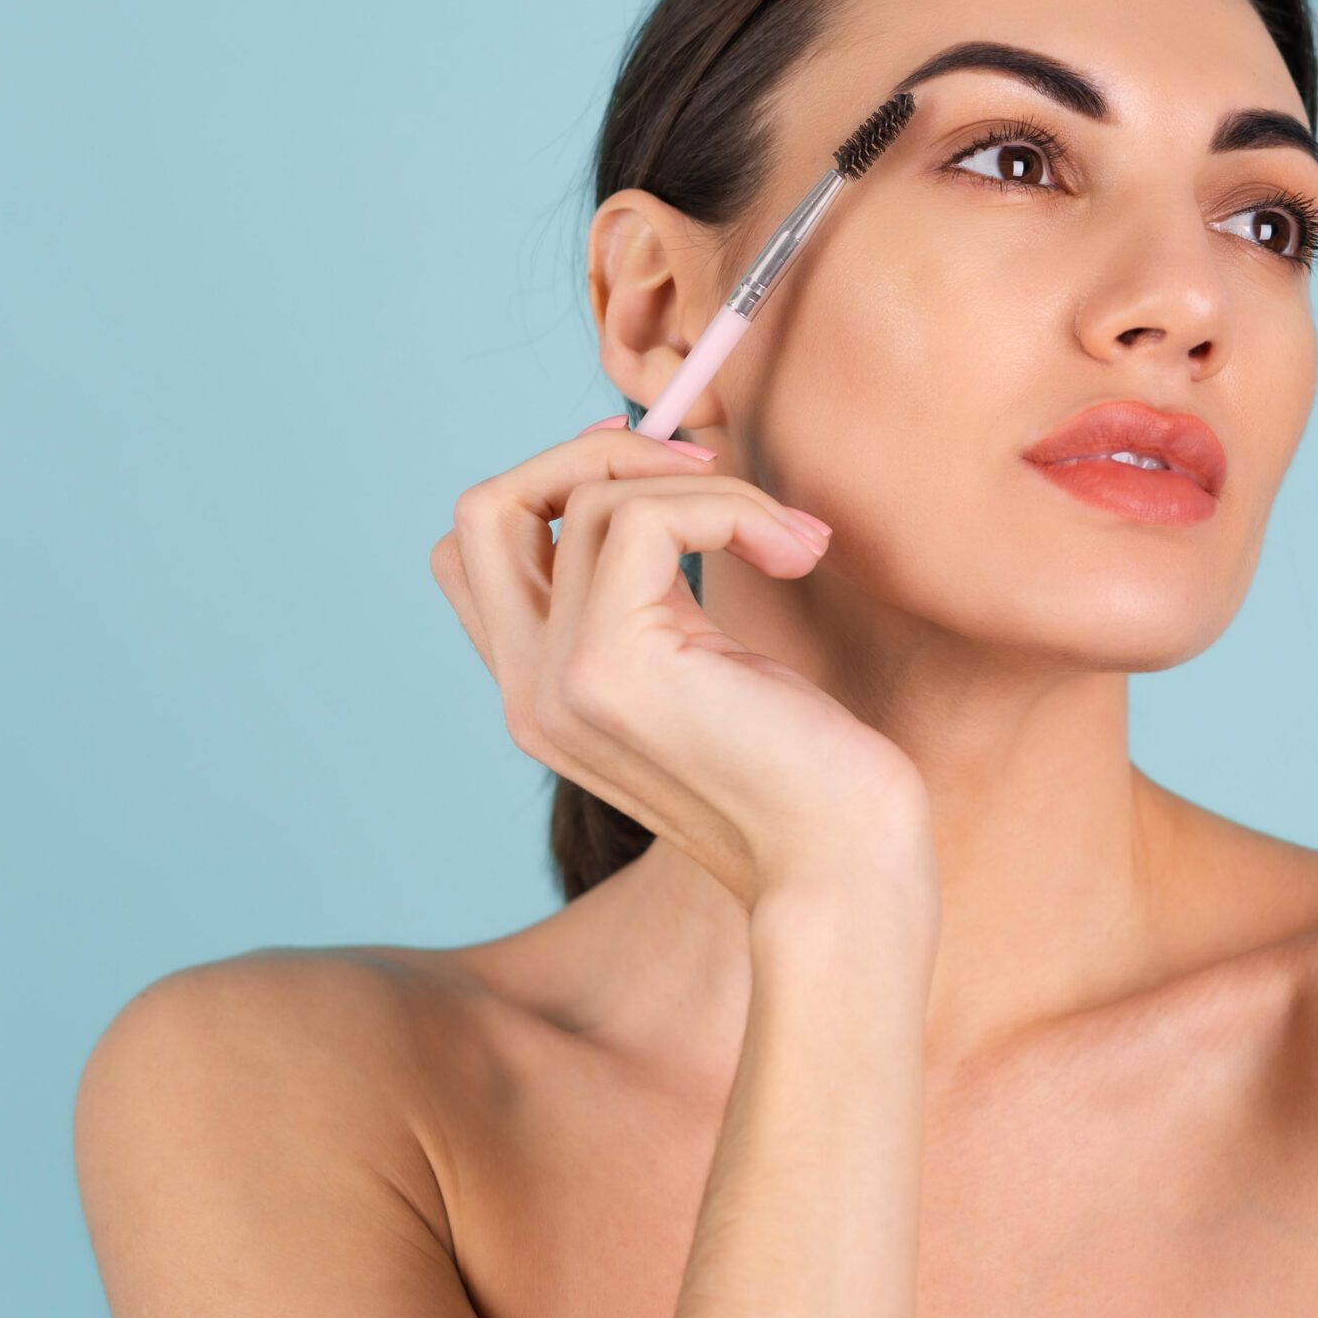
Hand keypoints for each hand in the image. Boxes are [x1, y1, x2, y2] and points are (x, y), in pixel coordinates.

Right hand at [428, 417, 932, 911]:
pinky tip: (796, 554)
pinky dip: (730, 507)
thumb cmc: (808, 771)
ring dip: (711, 487)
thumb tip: (664, 465)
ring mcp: (558, 681)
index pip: (474, 551)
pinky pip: (646, 517)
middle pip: (485, 508)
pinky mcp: (614, 665)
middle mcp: (527, 692)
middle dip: (595, 451)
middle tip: (709, 464)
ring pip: (593, 500)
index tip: (661, 467)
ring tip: (794, 539)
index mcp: (541, 694)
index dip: (555, 481)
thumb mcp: (710, 666)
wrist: (843, 866)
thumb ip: (660, 597)